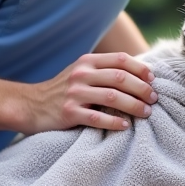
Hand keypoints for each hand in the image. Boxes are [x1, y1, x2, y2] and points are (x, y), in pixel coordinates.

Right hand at [22, 52, 157, 133]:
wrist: (31, 105)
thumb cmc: (63, 90)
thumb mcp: (81, 72)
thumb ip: (104, 70)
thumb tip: (140, 75)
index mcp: (87, 61)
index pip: (120, 59)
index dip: (140, 69)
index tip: (153, 80)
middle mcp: (81, 74)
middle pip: (120, 78)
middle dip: (142, 89)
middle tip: (154, 99)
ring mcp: (74, 93)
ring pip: (112, 97)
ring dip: (134, 106)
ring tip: (146, 113)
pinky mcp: (68, 112)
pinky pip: (97, 118)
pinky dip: (114, 122)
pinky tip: (125, 126)